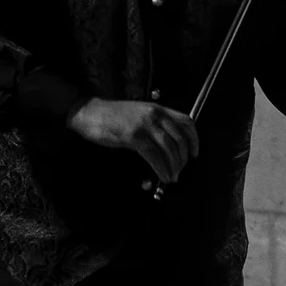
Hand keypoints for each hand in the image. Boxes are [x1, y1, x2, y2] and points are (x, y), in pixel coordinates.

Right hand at [68, 97, 198, 183]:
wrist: (91, 113)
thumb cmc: (113, 117)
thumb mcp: (139, 116)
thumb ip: (154, 127)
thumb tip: (168, 149)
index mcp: (158, 109)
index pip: (186, 121)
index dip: (194, 139)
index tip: (195, 153)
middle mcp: (154, 114)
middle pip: (179, 138)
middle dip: (183, 158)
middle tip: (180, 170)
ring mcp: (144, 125)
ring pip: (169, 148)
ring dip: (174, 166)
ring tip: (172, 177)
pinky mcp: (133, 136)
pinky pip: (154, 155)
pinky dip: (161, 168)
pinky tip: (162, 175)